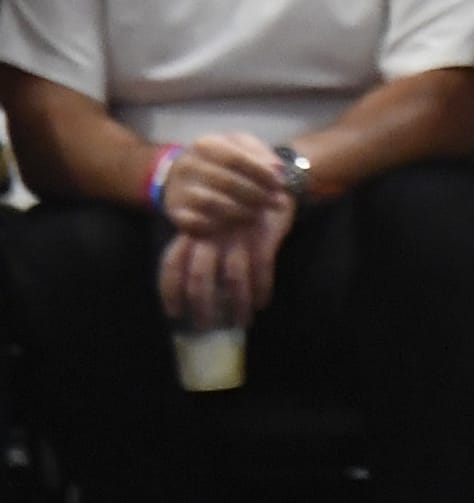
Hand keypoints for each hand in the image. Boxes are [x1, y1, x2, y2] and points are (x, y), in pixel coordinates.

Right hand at [157, 133, 289, 237]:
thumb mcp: (240, 147)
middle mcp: (187, 164)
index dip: (262, 173)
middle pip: (227, 182)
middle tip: (278, 203)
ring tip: (260, 214)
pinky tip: (237, 224)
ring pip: (212, 203)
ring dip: (241, 211)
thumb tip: (277, 168)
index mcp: (204, 144)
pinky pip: (197, 222)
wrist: (184, 176)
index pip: (237, 159)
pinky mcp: (175, 212)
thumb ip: (260, 153)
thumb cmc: (221, 160)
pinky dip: (220, 225)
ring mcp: (178, 189)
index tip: (281, 185)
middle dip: (257, 195)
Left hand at [158, 197, 293, 330]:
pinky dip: (262, 289)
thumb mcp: (212, 216)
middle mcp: (211, 233)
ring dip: (237, 305)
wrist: (274, 176)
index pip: (171, 262)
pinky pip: (261, 269)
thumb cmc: (239, 201)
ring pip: (233, 279)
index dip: (170, 290)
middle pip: (199, 277)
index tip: (174, 313)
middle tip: (205, 326)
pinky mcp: (262, 235)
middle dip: (202, 307)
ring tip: (240, 322)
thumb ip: (198, 239)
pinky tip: (262, 302)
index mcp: (193, 228)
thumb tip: (188, 280)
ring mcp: (237, 235)